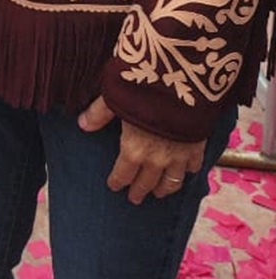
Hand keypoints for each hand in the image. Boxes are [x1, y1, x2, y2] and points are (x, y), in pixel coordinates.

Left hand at [77, 96, 205, 203]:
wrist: (182, 79)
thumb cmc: (143, 86)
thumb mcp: (114, 95)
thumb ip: (99, 113)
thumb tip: (82, 124)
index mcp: (134, 149)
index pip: (123, 174)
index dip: (117, 181)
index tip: (114, 186)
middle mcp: (157, 159)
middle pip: (147, 183)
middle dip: (139, 191)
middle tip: (135, 198)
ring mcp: (179, 155)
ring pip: (172, 181)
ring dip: (164, 189)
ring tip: (159, 193)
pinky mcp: (197, 146)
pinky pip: (194, 166)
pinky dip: (188, 170)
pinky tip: (186, 170)